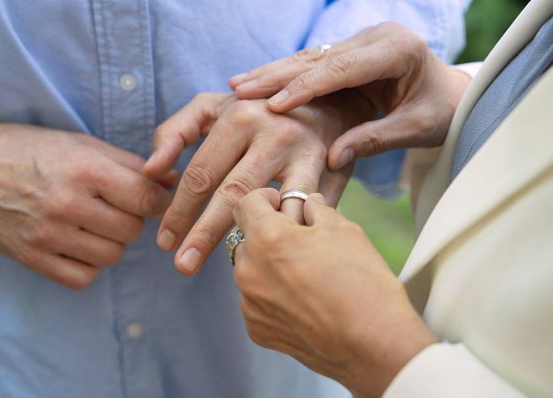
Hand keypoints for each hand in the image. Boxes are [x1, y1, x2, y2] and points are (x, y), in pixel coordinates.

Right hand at [0, 121, 175, 288]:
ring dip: (111, 242)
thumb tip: (172, 182)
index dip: (159, 201)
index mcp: (83, 169)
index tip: (155, 200)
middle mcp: (67, 204)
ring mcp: (47, 235)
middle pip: (132, 230)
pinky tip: (79, 245)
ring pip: (112, 256)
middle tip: (115, 208)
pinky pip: (83, 277)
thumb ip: (129, 164)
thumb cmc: (29, 150)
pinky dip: (89, 265)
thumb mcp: (80, 144)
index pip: (145, 198)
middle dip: (132, 219)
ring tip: (94, 224)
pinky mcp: (32, 258)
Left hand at [144, 92, 371, 274]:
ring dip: (249, 241)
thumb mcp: (212, 108)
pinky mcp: (331, 172)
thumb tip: (151, 170)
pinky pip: (305, 212)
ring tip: (227, 268)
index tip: (165, 243)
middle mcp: (272, 132)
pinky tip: (270, 257)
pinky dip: (287, 234)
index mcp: (238, 117)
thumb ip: (174, 133)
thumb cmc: (255, 111)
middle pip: (231, 195)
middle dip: (204, 235)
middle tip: (183, 266)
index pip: (200, 174)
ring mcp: (304, 153)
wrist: (325, 101)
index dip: (179, 211)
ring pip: (270, 207)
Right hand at [230, 22, 470, 170]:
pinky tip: (257, 83)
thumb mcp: (416, 128)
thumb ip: (375, 139)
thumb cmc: (443, 112)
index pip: (341, 69)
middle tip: (240, 88)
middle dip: (276, 75)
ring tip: (237, 85)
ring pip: (309, 58)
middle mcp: (375, 38)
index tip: (272, 105)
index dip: (304, 87)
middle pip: (318, 58)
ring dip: (273, 73)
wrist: (455, 94)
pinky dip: (284, 75)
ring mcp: (360, 42)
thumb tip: (332, 158)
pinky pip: (312, 63)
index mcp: (397, 49)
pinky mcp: (350, 52)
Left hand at [232, 188, 436, 396]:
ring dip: (268, 265)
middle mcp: (249, 271)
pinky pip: (255, 301)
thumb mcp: (344, 230)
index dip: (265, 198)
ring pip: (250, 271)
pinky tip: (303, 300)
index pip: (245, 204)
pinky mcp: (256, 329)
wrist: (374, 346)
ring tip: (305, 274)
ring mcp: (250, 304)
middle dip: (268, 234)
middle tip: (301, 241)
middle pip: (246, 239)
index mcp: (267, 239)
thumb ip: (316, 209)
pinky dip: (272, 295)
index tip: (282, 205)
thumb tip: (307, 203)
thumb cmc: (362, 284)